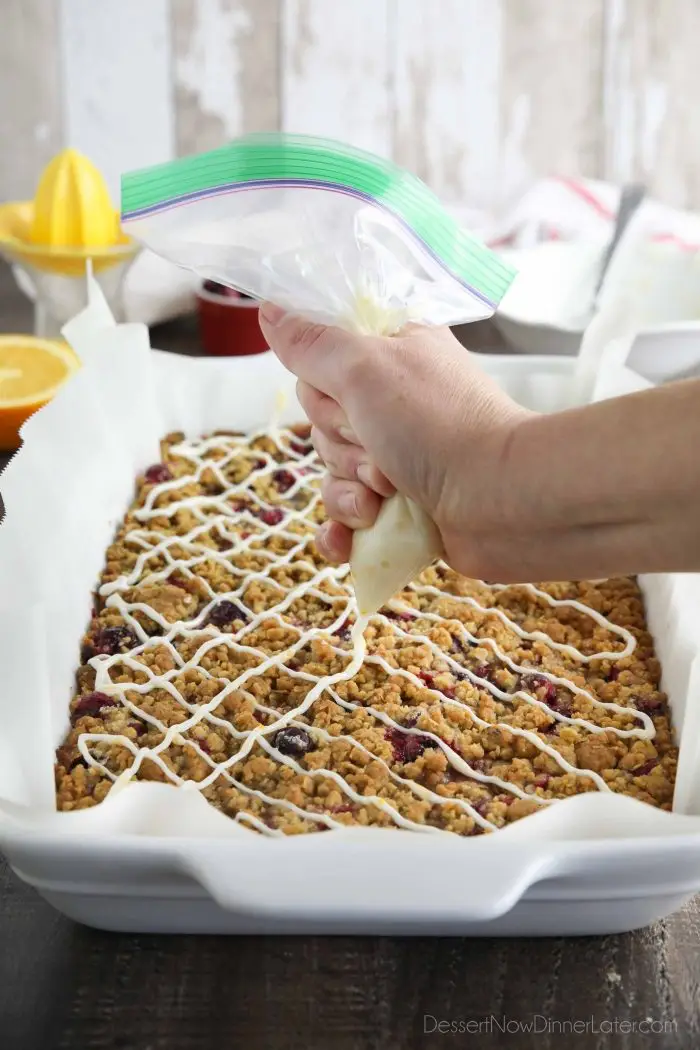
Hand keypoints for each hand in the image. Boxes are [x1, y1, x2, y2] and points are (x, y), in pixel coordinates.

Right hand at [259, 305, 529, 578]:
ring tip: (388, 494)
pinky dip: (346, 533)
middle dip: (341, 447)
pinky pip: (348, 521)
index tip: (346, 396)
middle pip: (321, 425)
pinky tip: (352, 539)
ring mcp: (401, 459)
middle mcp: (396, 405)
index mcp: (392, 355)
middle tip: (381, 452)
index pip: (319, 364)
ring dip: (349, 493)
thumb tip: (269, 310)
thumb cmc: (440, 425)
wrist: (504, 502)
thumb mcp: (365, 367)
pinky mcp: (404, 509)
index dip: (321, 389)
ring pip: (333, 475)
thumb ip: (312, 343)